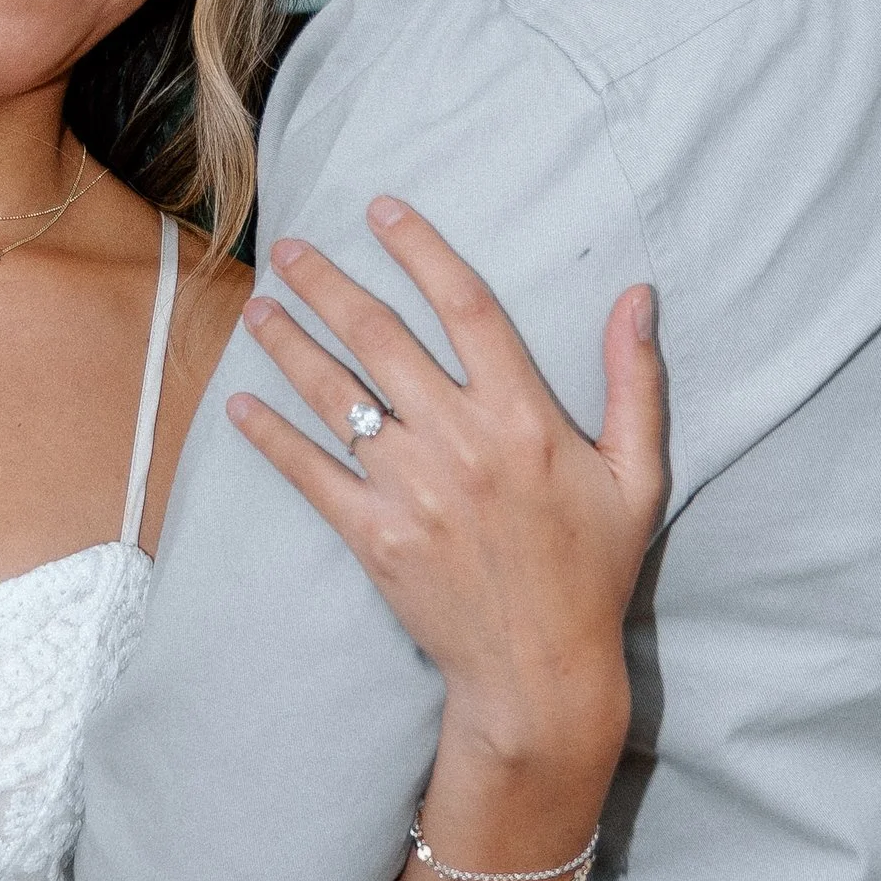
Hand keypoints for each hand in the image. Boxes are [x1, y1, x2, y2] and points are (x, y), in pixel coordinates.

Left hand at [228, 200, 666, 766]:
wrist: (539, 670)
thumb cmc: (593, 570)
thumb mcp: (637, 474)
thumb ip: (635, 381)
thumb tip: (639, 296)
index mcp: (524, 417)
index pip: (466, 306)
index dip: (420, 249)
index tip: (382, 210)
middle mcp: (461, 442)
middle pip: (381, 337)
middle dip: (329, 283)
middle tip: (291, 248)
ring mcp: (411, 490)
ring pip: (336, 396)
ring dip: (291, 343)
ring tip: (261, 307)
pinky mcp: (373, 536)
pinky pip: (310, 473)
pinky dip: (271, 435)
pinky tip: (242, 403)